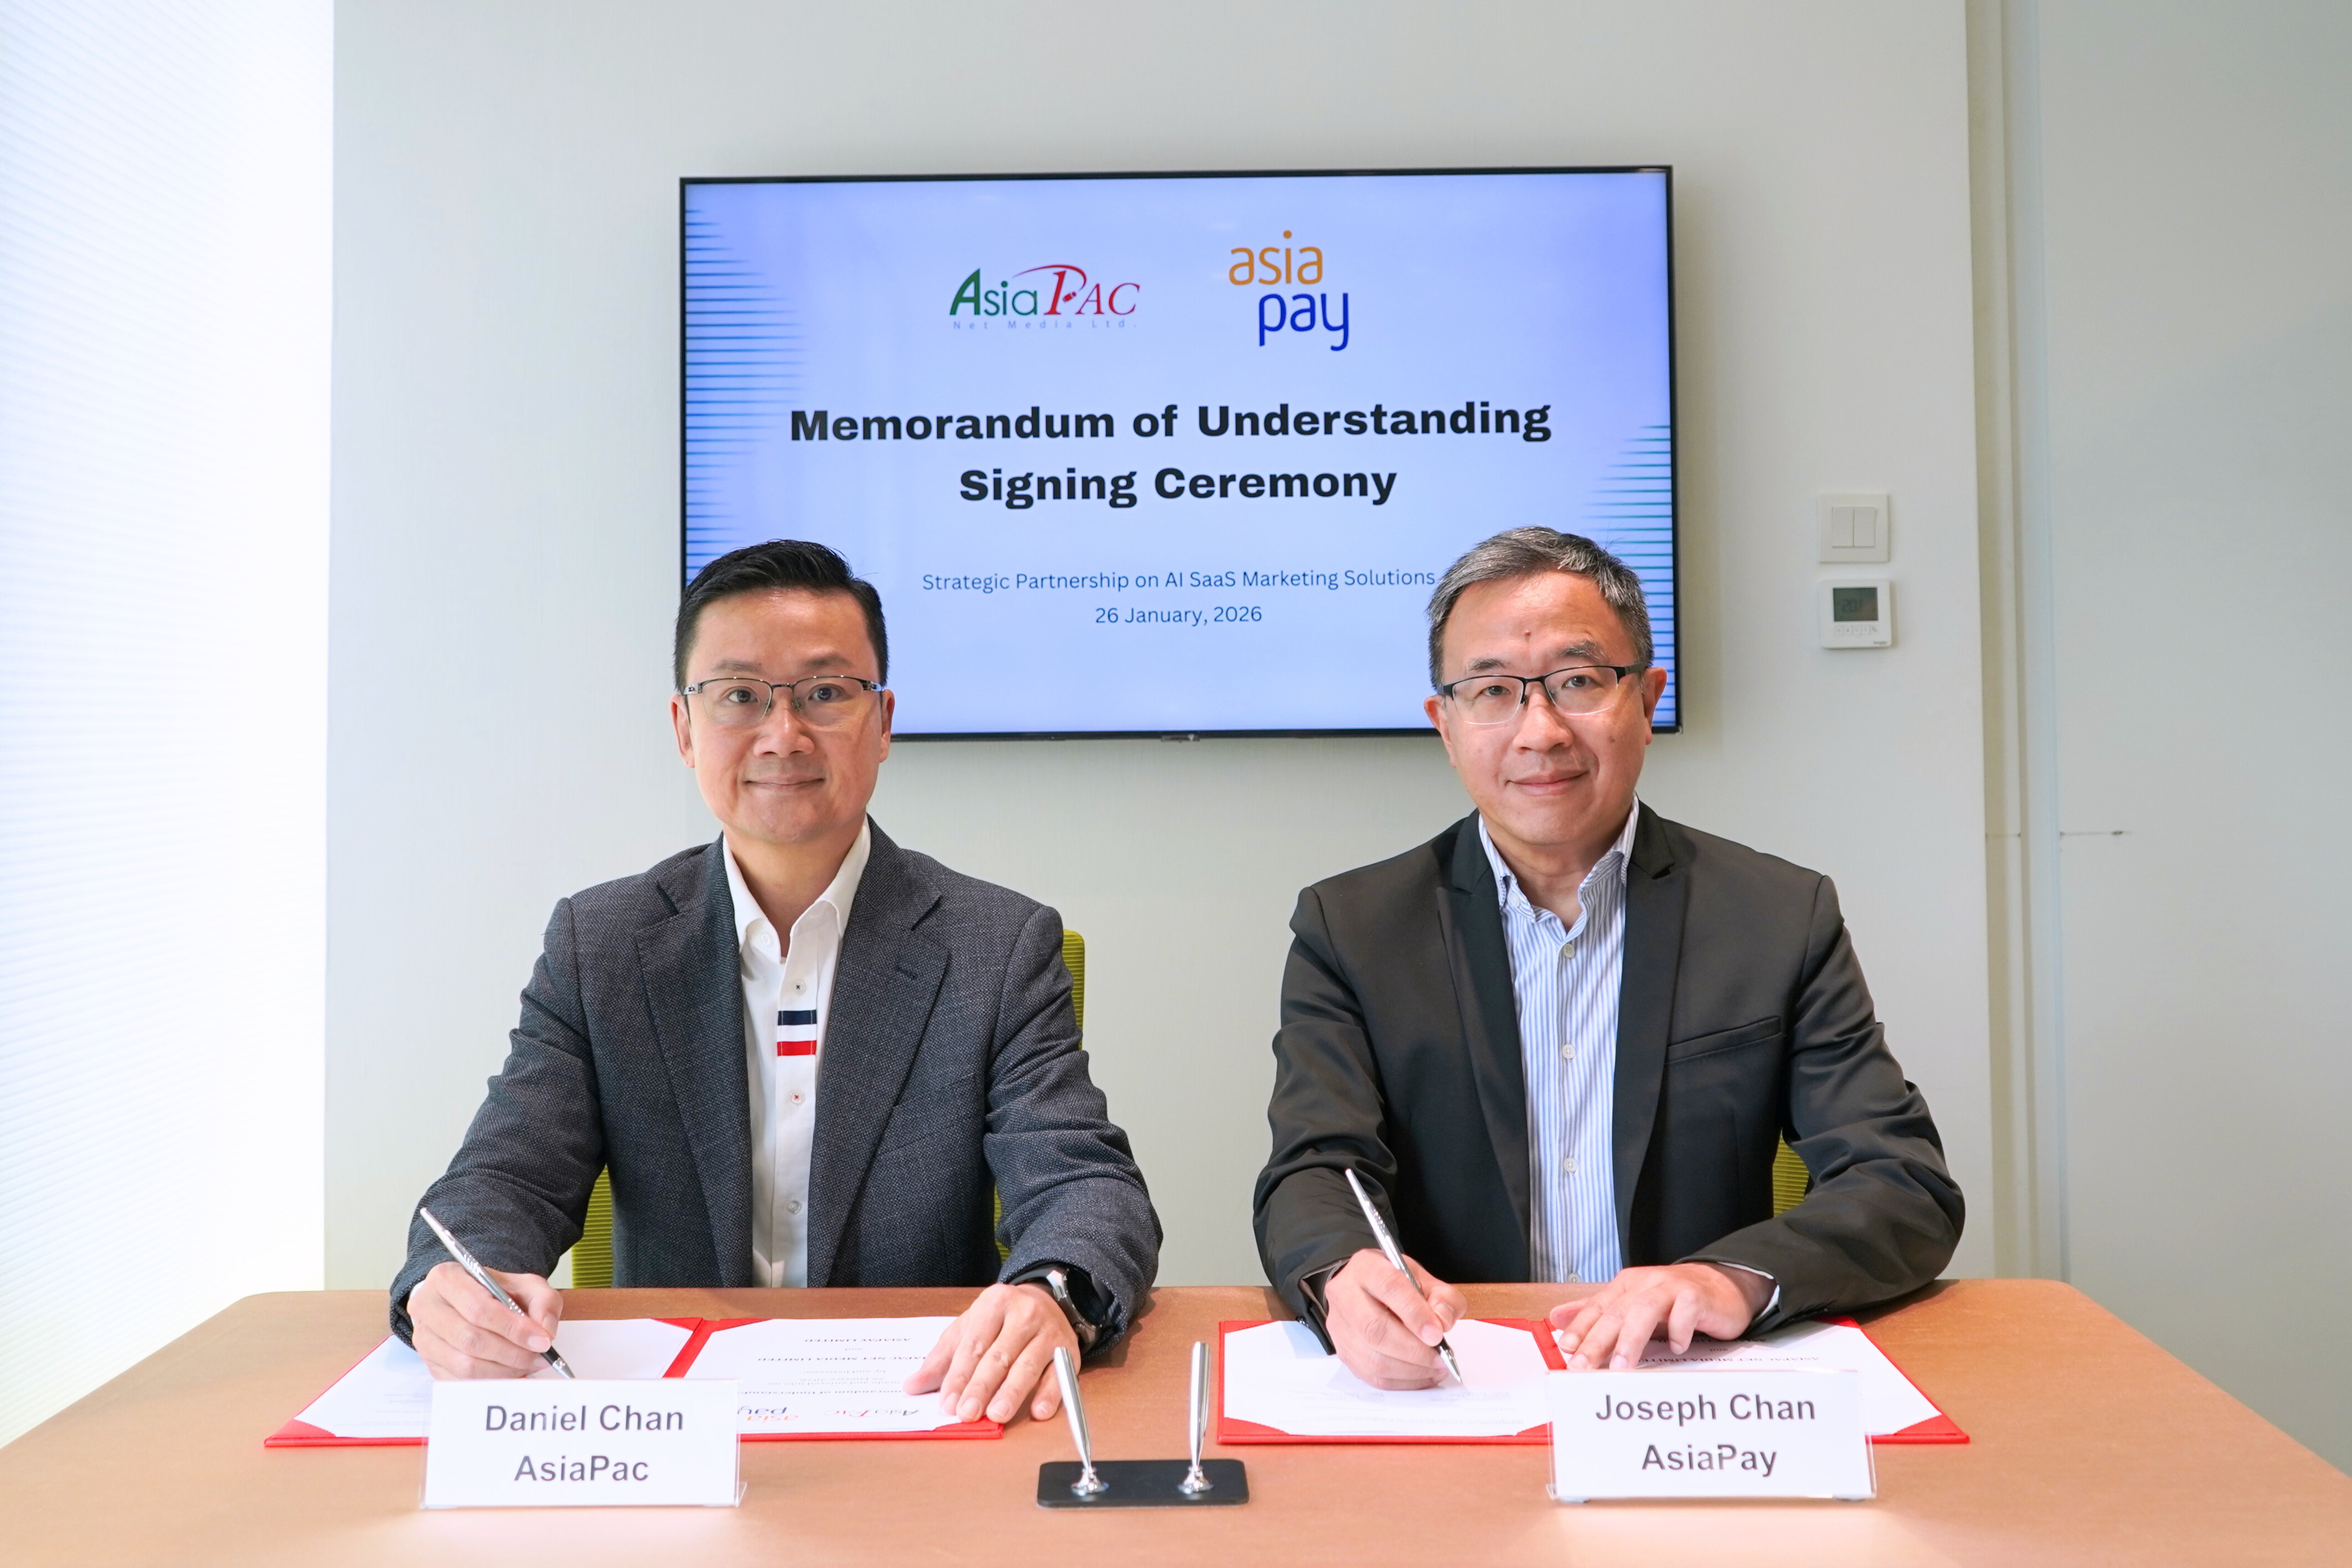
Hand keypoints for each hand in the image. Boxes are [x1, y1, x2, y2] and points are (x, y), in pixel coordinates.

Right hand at [408, 1260, 563, 1378]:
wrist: (473, 1301)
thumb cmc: (497, 1292)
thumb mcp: (526, 1285)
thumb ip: (543, 1301)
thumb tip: (545, 1332)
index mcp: (446, 1278)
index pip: (479, 1309)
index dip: (513, 1328)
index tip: (541, 1341)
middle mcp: (427, 1307)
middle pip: (470, 1340)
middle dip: (511, 1353)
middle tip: (538, 1357)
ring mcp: (423, 1338)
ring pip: (464, 1365)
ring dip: (503, 1371)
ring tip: (528, 1365)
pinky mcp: (429, 1363)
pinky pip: (459, 1381)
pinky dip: (490, 1382)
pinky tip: (511, 1374)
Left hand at [903, 1282, 1078, 1424]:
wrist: (1047, 1300)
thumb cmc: (1000, 1320)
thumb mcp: (968, 1328)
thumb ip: (942, 1358)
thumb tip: (911, 1386)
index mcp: (994, 1303)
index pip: (974, 1344)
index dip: (959, 1376)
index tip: (947, 1404)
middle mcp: (1024, 1313)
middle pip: (999, 1356)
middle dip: (982, 1387)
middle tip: (967, 1413)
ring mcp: (1049, 1332)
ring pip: (1028, 1365)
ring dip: (1012, 1393)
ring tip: (997, 1415)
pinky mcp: (1069, 1350)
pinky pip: (1060, 1375)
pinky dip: (1051, 1394)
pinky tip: (1039, 1411)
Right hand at [1322, 1248, 1467, 1389]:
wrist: (1365, 1290)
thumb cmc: (1397, 1285)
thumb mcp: (1425, 1279)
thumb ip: (1442, 1298)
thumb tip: (1442, 1323)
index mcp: (1367, 1267)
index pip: (1389, 1287)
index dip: (1414, 1313)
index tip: (1437, 1334)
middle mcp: (1345, 1295)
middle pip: (1374, 1328)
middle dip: (1413, 1349)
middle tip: (1440, 1358)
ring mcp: (1339, 1326)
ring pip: (1372, 1358)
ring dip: (1410, 1370)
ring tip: (1435, 1368)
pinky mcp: (1343, 1352)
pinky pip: (1371, 1376)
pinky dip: (1401, 1381)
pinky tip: (1421, 1375)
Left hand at [1548, 1262, 1772, 1369]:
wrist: (1723, 1283)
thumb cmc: (1675, 1299)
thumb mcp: (1633, 1303)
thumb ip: (1597, 1311)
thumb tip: (1556, 1318)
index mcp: (1627, 1286)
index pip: (1597, 1307)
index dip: (1580, 1328)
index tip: (1565, 1350)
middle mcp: (1646, 1283)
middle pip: (1616, 1312)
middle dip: (1597, 1340)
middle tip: (1583, 1366)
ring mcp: (1672, 1287)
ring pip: (1645, 1310)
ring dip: (1631, 1339)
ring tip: (1620, 1365)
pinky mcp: (1697, 1296)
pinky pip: (1685, 1311)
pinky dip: (1678, 1330)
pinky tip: (1675, 1347)